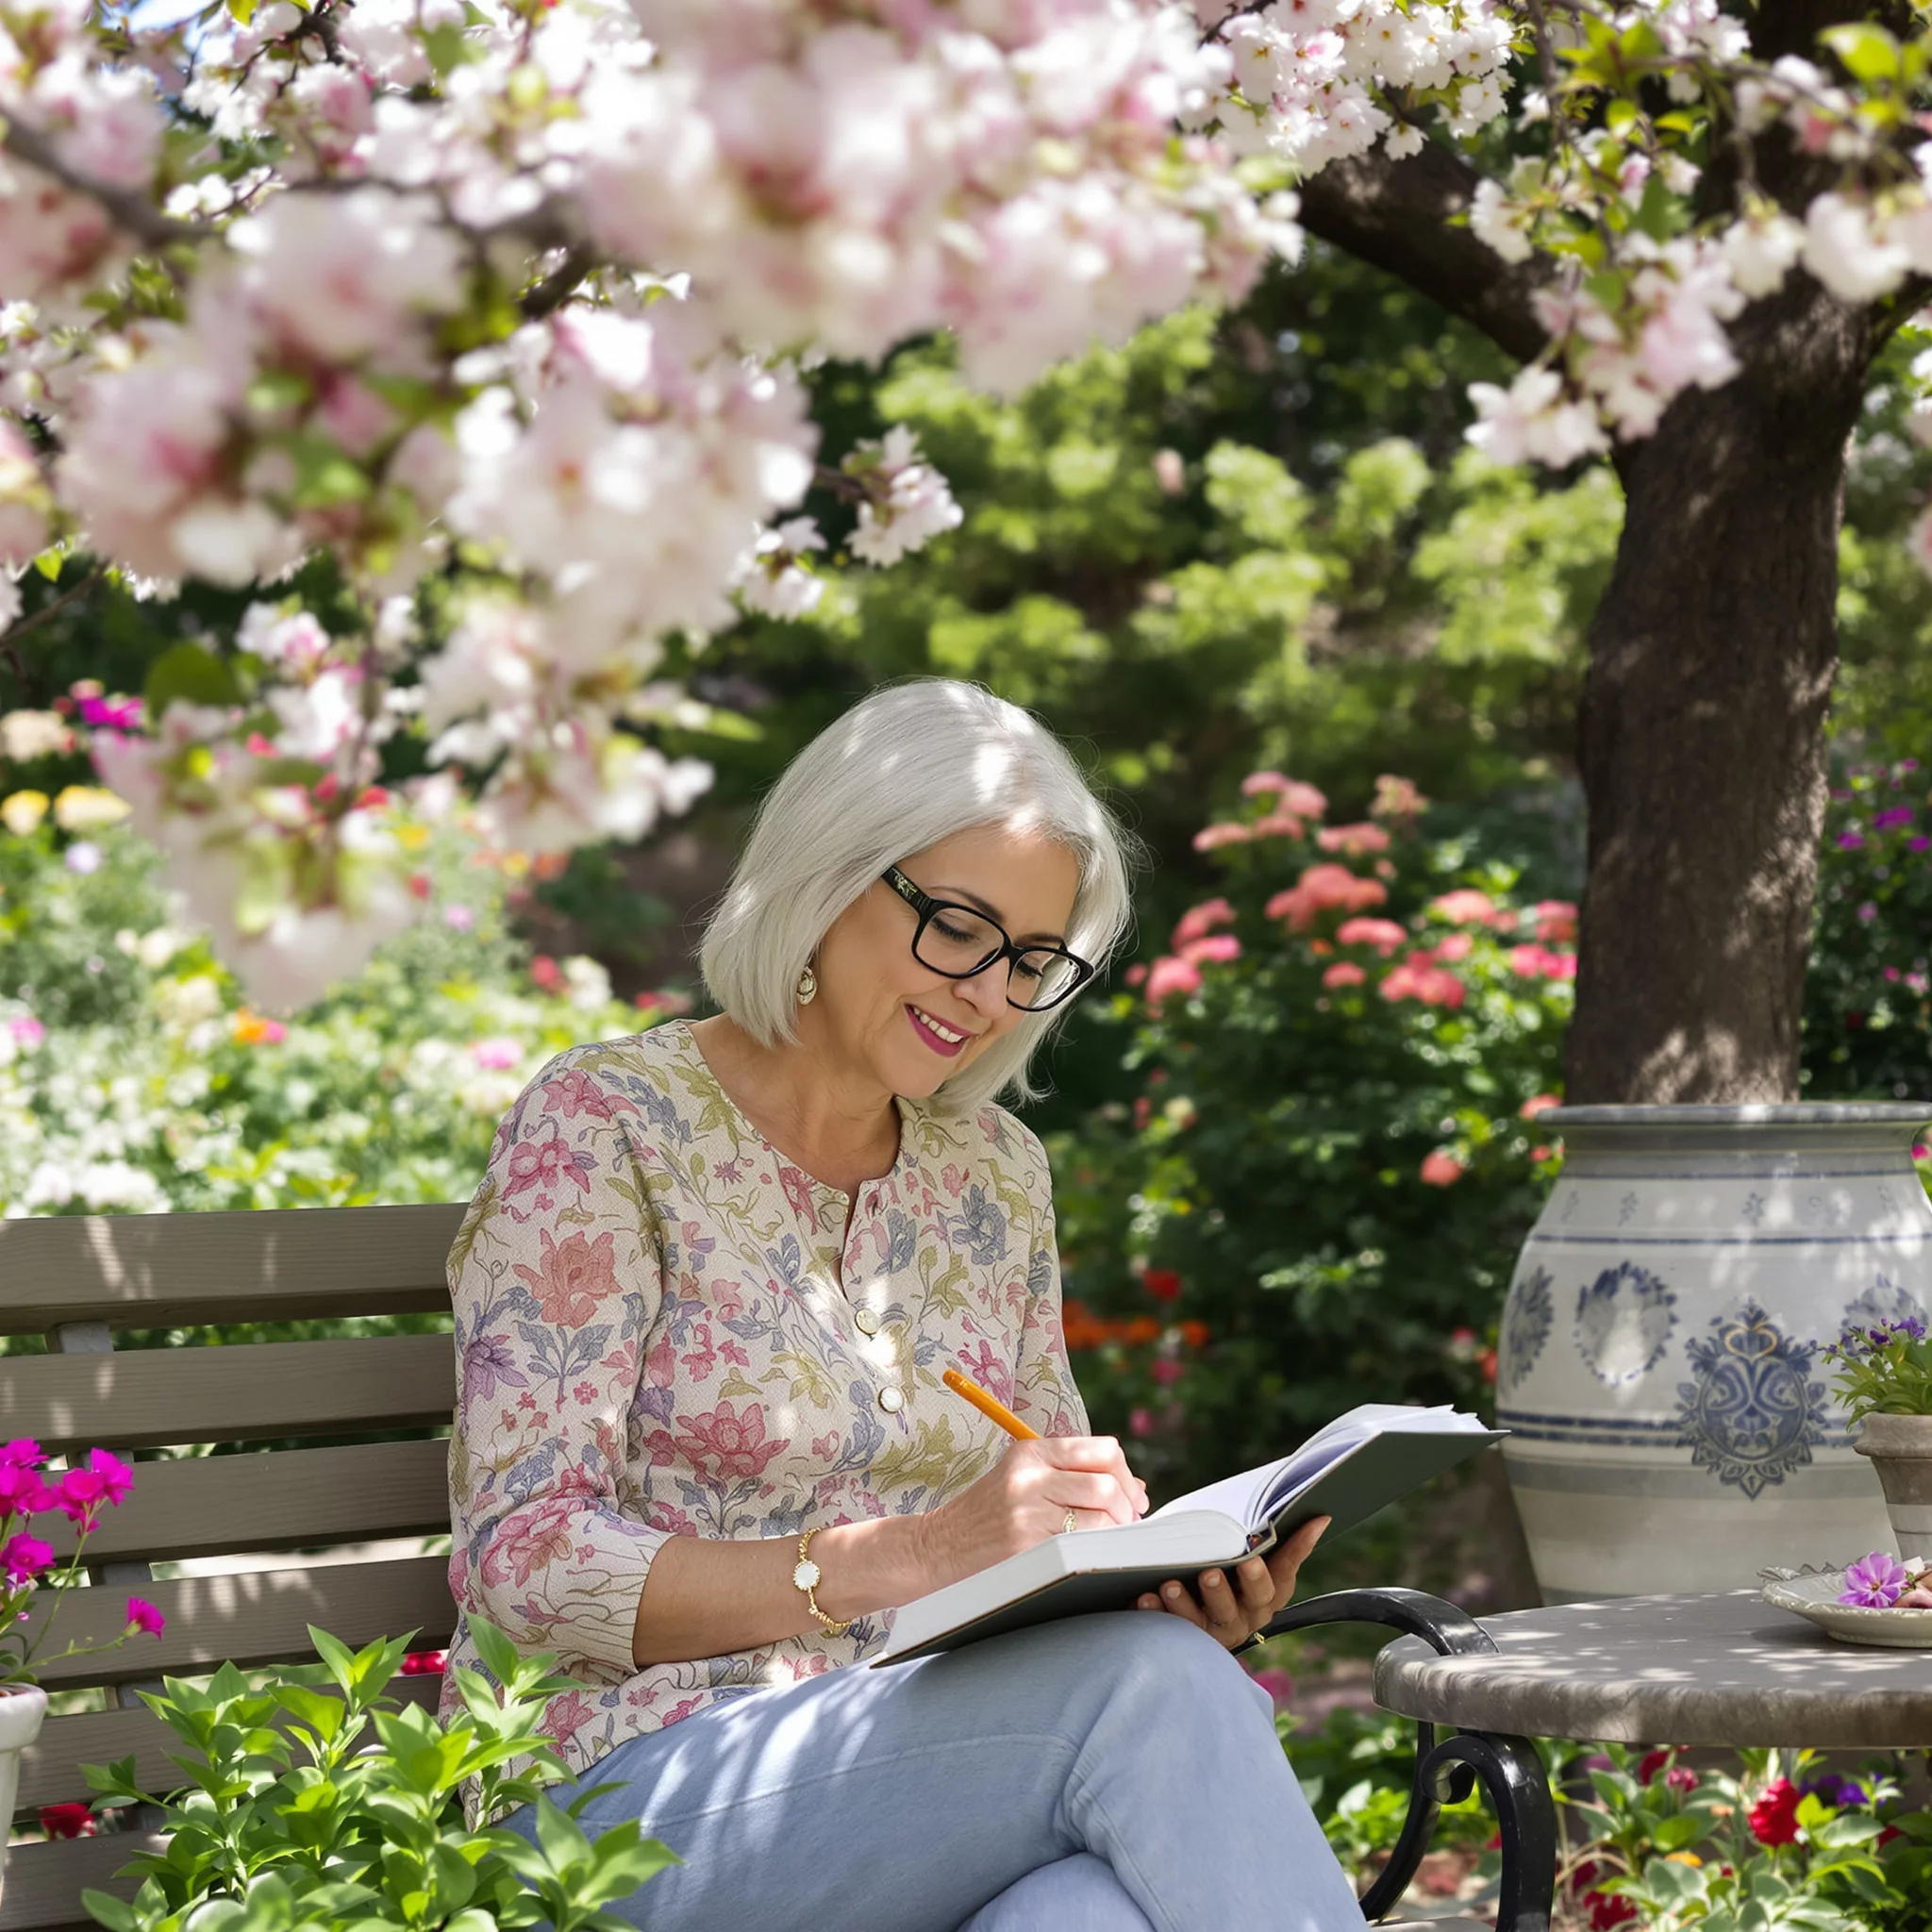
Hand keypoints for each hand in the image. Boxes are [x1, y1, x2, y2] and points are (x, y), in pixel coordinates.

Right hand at [917, 1435, 1147, 1591]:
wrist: (935, 1547)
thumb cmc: (987, 1516)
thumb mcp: (1024, 1481)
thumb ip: (1074, 1477)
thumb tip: (1137, 1488)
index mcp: (1031, 1452)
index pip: (1103, 1451)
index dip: (1127, 1476)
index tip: (1134, 1498)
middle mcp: (1030, 1474)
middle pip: (1107, 1484)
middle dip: (1128, 1510)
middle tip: (1127, 1527)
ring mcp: (1026, 1510)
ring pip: (1101, 1516)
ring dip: (1115, 1534)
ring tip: (1107, 1544)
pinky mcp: (1025, 1544)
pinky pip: (1081, 1546)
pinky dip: (1095, 1552)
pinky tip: (1089, 1558)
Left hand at [1135, 1515, 1329, 1651]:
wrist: (1194, 1606)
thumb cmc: (1226, 1564)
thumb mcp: (1248, 1552)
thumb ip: (1277, 1538)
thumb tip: (1321, 1518)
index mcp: (1270, 1591)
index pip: (1282, 1575)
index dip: (1276, 1568)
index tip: (1255, 1555)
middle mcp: (1249, 1615)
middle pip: (1245, 1605)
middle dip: (1228, 1590)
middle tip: (1211, 1574)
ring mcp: (1219, 1631)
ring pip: (1207, 1621)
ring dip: (1188, 1604)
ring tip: (1171, 1585)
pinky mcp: (1189, 1641)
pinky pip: (1173, 1628)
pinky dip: (1158, 1612)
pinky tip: (1146, 1597)